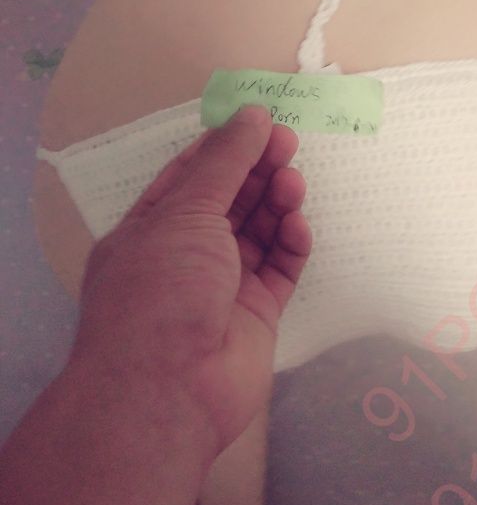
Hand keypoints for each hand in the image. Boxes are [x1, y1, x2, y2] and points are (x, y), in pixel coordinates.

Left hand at [68, 105, 311, 458]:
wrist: (169, 389)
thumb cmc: (162, 287)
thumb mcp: (186, 212)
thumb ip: (225, 162)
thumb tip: (252, 115)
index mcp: (151, 228)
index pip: (190, 177)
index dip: (224, 148)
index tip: (258, 123)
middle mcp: (185, 254)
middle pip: (229, 201)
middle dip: (256, 170)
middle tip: (288, 143)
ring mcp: (222, 285)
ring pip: (257, 232)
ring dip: (275, 203)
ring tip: (293, 181)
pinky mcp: (257, 313)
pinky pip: (279, 269)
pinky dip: (290, 244)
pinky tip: (297, 224)